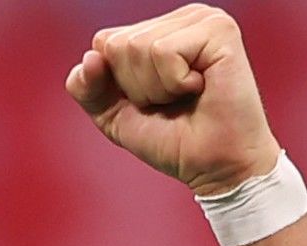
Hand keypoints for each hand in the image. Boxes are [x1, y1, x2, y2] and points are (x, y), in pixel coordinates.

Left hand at [65, 5, 280, 196]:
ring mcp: (203, 19)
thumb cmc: (172, 139)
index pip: (104, 42)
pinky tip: (199, 88)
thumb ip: (87, 87)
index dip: (116, 83)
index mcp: (159, 29)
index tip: (150, 100)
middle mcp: (182, 18)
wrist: (214, 167)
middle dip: (136, 86)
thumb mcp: (112, 114)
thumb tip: (89, 57)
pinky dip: (174, 83)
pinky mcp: (219, 30)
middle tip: (171, 101)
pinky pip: (164, 51)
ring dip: (156, 87)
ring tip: (186, 96)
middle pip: (117, 44)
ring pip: (138, 46)